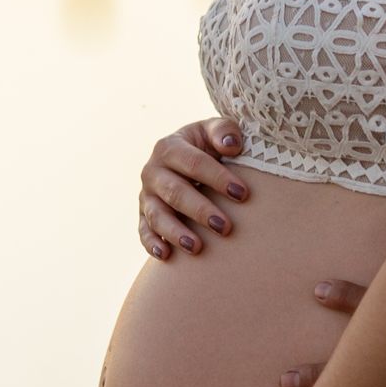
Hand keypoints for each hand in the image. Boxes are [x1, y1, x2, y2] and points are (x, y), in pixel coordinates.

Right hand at [137, 118, 250, 260]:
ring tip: (196, 248)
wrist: (183, 161)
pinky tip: (166, 255)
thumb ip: (224, 131)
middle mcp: (152, 171)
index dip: (217, 178)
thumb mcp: (213, 132)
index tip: (242, 194)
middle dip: (200, 210)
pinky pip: (143, 231)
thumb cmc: (206, 147)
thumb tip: (231, 145)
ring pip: (157, 215)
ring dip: (176, 232)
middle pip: (175, 192)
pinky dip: (151, 243)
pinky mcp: (143, 215)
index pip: (193, 163)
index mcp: (169, 147)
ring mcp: (146, 195)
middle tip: (225, 228)